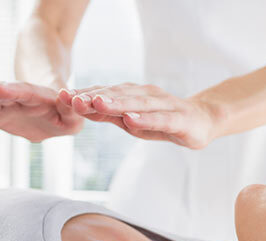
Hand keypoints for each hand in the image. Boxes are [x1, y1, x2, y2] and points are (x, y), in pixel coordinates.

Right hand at [0, 82, 83, 142]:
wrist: (53, 108)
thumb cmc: (65, 112)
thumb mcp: (73, 115)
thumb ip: (71, 112)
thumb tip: (67, 102)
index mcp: (39, 98)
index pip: (24, 93)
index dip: (9, 91)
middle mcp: (19, 98)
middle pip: (0, 94)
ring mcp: (5, 104)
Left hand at [58, 83, 219, 149]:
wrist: (203, 120)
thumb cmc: (164, 121)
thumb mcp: (133, 121)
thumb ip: (110, 115)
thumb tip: (81, 108)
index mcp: (133, 95)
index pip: (106, 93)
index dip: (85, 95)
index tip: (62, 97)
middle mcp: (146, 95)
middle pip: (118, 95)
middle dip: (95, 97)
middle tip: (73, 98)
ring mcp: (164, 105)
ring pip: (137, 104)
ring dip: (116, 103)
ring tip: (97, 103)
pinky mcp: (179, 119)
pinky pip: (160, 118)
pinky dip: (145, 118)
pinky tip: (131, 120)